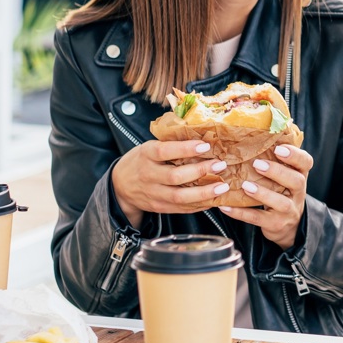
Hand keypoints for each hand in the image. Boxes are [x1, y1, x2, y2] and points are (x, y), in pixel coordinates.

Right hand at [111, 140, 229, 227]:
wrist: (119, 186)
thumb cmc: (141, 161)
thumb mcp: (149, 147)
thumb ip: (171, 144)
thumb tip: (201, 134)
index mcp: (146, 155)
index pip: (165, 151)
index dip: (185, 149)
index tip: (206, 145)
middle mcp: (148, 175)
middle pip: (175, 177)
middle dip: (200, 171)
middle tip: (220, 165)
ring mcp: (153, 194)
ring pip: (180, 197)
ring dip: (204, 193)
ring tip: (223, 187)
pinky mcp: (159, 207)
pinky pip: (182, 208)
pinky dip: (200, 205)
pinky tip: (214, 199)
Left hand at [220, 144, 312, 249]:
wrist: (287, 226)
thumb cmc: (280, 192)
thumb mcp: (284, 176)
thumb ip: (274, 159)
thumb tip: (250, 132)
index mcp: (299, 175)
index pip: (306, 163)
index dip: (295, 155)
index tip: (279, 148)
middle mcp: (298, 193)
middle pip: (296, 181)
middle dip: (277, 172)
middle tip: (257, 164)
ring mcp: (289, 210)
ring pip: (281, 202)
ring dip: (262, 193)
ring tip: (245, 185)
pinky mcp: (276, 224)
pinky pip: (258, 219)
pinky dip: (241, 213)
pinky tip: (225, 207)